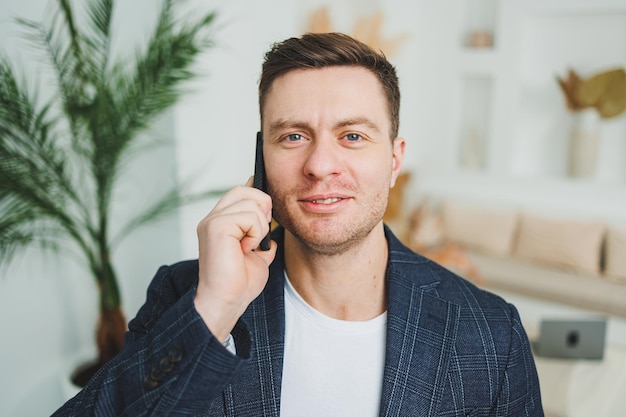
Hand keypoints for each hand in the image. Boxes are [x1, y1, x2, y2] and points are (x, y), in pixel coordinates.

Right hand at [194, 178, 276, 341]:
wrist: (227, 301)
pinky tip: (245, 250)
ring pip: (251, 202)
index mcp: (220, 223)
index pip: (240, 193)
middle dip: (262, 207)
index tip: (268, 213)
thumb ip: (261, 236)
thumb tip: (272, 222)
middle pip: (244, 190)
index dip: (257, 196)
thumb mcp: (257, 254)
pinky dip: (255, 234)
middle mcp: (213, 218)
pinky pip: (249, 216)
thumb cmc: (239, 283)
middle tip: (260, 234)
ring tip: (249, 247)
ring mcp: (212, 221)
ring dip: (260, 227)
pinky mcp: (216, 226)